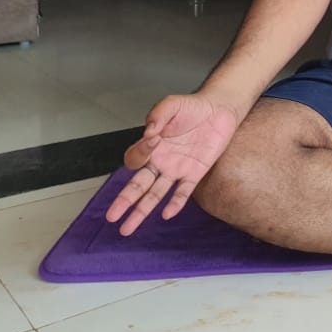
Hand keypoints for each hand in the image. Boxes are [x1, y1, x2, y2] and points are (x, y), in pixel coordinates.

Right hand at [105, 93, 239, 235]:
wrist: (219, 109)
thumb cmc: (193, 107)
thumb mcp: (172, 104)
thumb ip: (158, 115)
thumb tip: (149, 131)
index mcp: (151, 146)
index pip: (135, 159)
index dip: (141, 152)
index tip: (153, 139)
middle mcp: (161, 161)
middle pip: (138, 185)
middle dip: (124, 201)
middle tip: (111, 216)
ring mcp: (176, 169)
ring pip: (155, 194)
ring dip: (142, 211)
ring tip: (128, 228)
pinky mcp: (195, 172)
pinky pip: (183, 192)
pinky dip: (175, 203)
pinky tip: (167, 214)